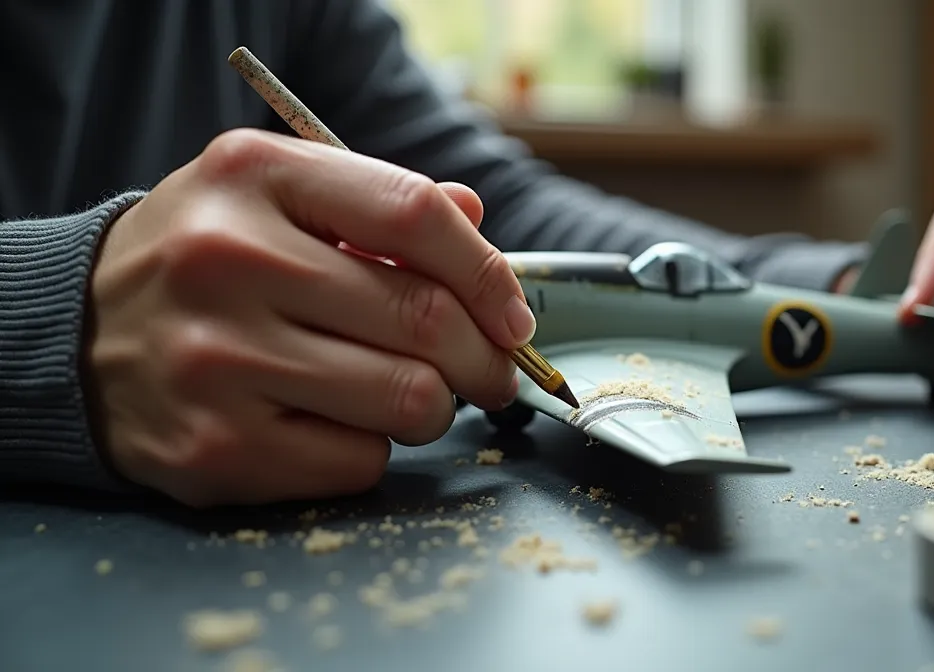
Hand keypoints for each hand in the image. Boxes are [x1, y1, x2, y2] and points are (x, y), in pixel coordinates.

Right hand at [84, 129, 535, 506]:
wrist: (78, 336)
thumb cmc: (205, 260)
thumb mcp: (273, 195)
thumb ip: (376, 202)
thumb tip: (474, 213)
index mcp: (255, 177)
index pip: (415, 216)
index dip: (489, 273)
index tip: (514, 315)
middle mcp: (229, 261)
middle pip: (425, 320)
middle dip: (484, 356)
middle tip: (489, 370)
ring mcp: (218, 360)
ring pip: (409, 401)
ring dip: (434, 405)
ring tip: (408, 391)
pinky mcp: (217, 448)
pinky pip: (361, 461)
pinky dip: (374, 448)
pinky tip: (337, 422)